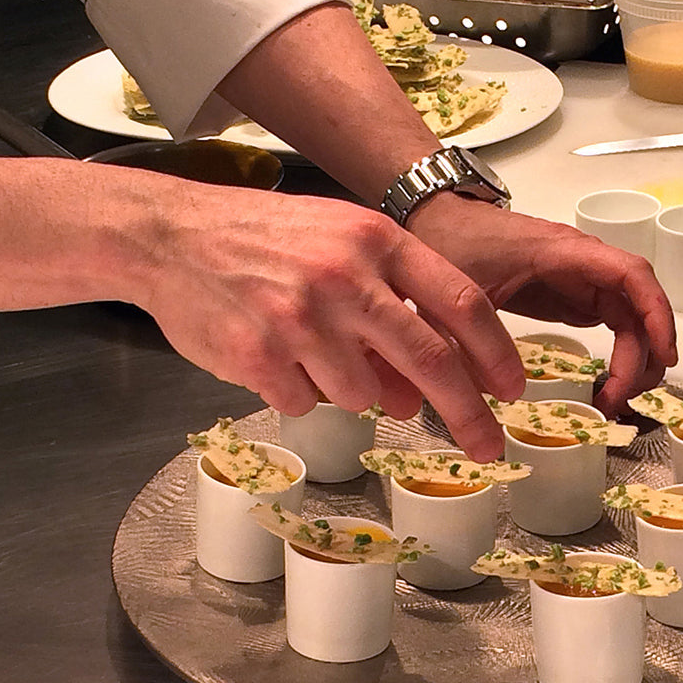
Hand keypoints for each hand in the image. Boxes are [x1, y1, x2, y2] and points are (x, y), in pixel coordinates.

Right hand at [133, 182, 525, 459]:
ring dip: (348, 389)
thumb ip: (389, 311)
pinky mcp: (259, 356)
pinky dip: (297, 391)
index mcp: (376, 241)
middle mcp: (346, 278)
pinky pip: (305, 403)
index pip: (461, 302)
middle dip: (467, 414)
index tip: (511, 389)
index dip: (496, 353)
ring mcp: (302, 318)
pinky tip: (270, 352)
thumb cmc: (263, 241)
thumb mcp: (339, 250)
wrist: (170, 235)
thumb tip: (416, 394)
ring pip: (362, 395)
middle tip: (487, 447)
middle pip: (431, 360)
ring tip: (307, 349)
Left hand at [406, 193, 677, 416]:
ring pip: (631, 320)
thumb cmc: (453, 243)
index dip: (656, 314)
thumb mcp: (460, 292)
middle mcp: (585, 265)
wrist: (439, 223)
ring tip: (612, 401)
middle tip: (617, 400)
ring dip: (634, 360)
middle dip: (641, 355)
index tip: (664, 356)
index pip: (630, 275)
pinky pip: (614, 325)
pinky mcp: (574, 297)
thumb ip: (471, 336)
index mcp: (564, 252)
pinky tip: (608, 385)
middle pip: (639, 307)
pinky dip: (619, 356)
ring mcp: (583, 281)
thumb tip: (487, 391)